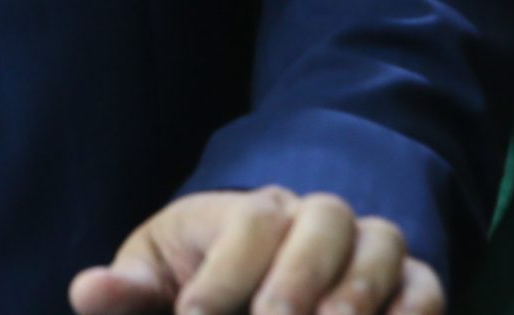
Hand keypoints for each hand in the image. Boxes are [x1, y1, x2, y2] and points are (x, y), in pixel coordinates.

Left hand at [69, 187, 443, 314]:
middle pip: (322, 222)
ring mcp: (372, 246)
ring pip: (380, 248)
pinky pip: (427, 286)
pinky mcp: (414, 282)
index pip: (245, 225)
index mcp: (252, 208)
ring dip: (355, 296)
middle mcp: (317, 216)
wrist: (268, 280)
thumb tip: (87, 290)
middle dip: (297, 280)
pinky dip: (414, 310)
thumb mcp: (161, 278)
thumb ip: (132, 290)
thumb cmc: (203, 276)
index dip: (222, 279)